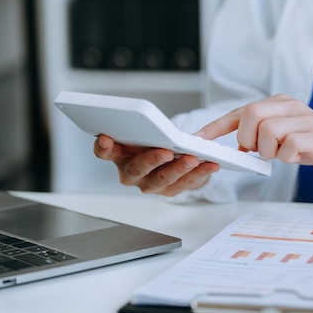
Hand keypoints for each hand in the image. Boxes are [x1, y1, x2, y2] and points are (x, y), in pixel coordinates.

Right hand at [93, 135, 219, 195]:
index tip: (105, 138)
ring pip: (162, 178)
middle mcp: (130, 173)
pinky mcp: (168, 190)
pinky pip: (184, 183)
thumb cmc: (151, 142)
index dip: (103, 146)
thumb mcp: (142, 132)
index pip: (104, 152)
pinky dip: (198, 173)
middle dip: (151, 160)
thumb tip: (151, 122)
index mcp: (118, 155)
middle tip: (166, 151)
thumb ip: (140, 127)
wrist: (168, 160)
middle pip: (136, 168)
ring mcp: (148, 184)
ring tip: (193, 158)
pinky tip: (210, 164)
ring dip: (179, 168)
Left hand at [195, 94, 312, 179]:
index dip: (216, 126)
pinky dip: (287, 157)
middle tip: (256, 151)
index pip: (240, 111)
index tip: (198, 140)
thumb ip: (262, 136)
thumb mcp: (284, 137)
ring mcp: (304, 119)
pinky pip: (289, 145)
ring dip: (269, 150)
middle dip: (246, 137)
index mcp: (279, 104)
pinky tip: (298, 157)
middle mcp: (290, 106)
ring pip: (268, 130)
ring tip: (283, 155)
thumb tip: (236, 146)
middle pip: (251, 113)